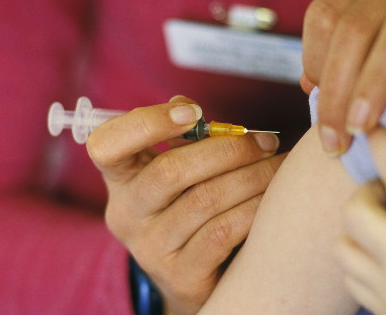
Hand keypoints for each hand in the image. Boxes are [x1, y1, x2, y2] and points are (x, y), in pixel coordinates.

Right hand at [87, 96, 281, 314]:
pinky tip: (272, 199)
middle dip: (228, 150)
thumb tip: (189, 108)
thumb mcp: (174, 171)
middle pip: (171, 171)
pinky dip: (253, 209)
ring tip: (279, 167)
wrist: (190, 276)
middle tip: (266, 142)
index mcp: (120, 179)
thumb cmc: (188, 207)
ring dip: (252, 177)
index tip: (194, 113)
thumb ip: (181, 138)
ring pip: (205, 200)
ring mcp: (150, 248)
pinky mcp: (180, 275)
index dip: (148, 123)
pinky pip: (223, 232)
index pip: (107, 145)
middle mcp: (126, 214)